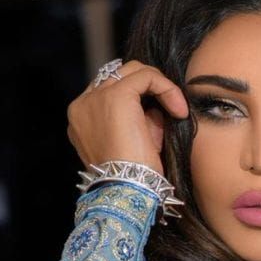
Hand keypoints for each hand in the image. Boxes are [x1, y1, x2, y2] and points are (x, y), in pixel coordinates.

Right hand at [67, 59, 189, 174]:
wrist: (127, 189)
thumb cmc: (134, 176)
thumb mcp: (132, 143)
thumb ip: (138, 121)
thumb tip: (156, 108)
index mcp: (81, 118)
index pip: (110, 90)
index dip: (139, 99)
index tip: (159, 120)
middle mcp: (83, 104)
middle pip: (120, 76)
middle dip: (149, 91)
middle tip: (171, 112)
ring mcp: (96, 98)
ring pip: (133, 71)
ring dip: (159, 88)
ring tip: (176, 112)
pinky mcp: (116, 96)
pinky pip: (147, 77)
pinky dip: (167, 89)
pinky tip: (178, 111)